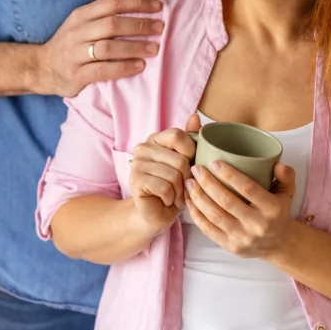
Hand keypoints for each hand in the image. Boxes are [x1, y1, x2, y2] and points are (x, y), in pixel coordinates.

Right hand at [37, 0, 164, 97]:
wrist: (43, 68)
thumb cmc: (72, 42)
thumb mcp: (86, 19)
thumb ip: (111, 5)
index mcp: (81, 15)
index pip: (112, 2)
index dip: (137, 3)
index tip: (159, 7)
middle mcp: (77, 32)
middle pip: (112, 24)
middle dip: (140, 25)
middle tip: (161, 28)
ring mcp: (75, 54)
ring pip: (108, 47)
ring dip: (134, 47)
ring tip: (154, 49)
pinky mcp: (76, 74)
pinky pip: (102, 70)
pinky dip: (123, 67)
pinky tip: (139, 66)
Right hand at [128, 115, 201, 233]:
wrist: (157, 213)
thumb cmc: (174, 187)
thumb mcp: (186, 162)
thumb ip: (190, 139)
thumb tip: (195, 116)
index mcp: (156, 139)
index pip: (178, 135)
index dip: (191, 153)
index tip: (189, 166)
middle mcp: (143, 148)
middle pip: (180, 159)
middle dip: (188, 179)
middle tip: (183, 188)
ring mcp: (136, 164)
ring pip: (174, 175)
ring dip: (180, 191)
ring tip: (175, 196)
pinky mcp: (135, 181)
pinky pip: (165, 187)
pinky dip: (171, 198)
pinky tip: (167, 200)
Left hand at [185, 160, 296, 259]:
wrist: (277, 244)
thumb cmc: (278, 211)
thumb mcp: (287, 192)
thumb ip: (286, 175)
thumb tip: (277, 164)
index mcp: (272, 209)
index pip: (248, 189)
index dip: (230, 175)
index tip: (215, 162)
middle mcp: (257, 225)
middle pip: (227, 201)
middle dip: (208, 183)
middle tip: (196, 169)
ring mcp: (242, 238)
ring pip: (214, 215)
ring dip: (198, 197)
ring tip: (189, 182)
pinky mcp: (230, 247)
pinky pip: (208, 229)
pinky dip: (196, 214)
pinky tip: (189, 200)